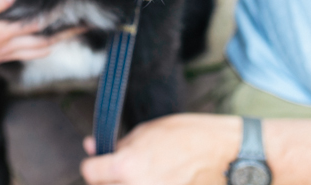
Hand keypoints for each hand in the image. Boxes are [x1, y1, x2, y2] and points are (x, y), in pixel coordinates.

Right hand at [0, 0, 74, 80]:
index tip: (76, 8)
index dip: (57, 15)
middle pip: (44, 43)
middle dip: (65, 35)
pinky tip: (35, 41)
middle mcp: (4, 48)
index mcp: (0, 35)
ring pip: (35, 52)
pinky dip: (36, 47)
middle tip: (83, 26)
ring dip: (53, 42)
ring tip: (66, 33)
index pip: (37, 24)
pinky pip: (22, 54)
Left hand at [80, 114, 241, 184]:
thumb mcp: (145, 131)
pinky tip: (153, 179)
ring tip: (141, 172)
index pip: (90, 172)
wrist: (221, 154)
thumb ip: (117, 145)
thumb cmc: (186, 136)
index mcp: (125, 166)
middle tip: (121, 166)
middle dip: (107, 177)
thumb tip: (92, 147)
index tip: (99, 159)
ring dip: (124, 184)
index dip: (93, 162)